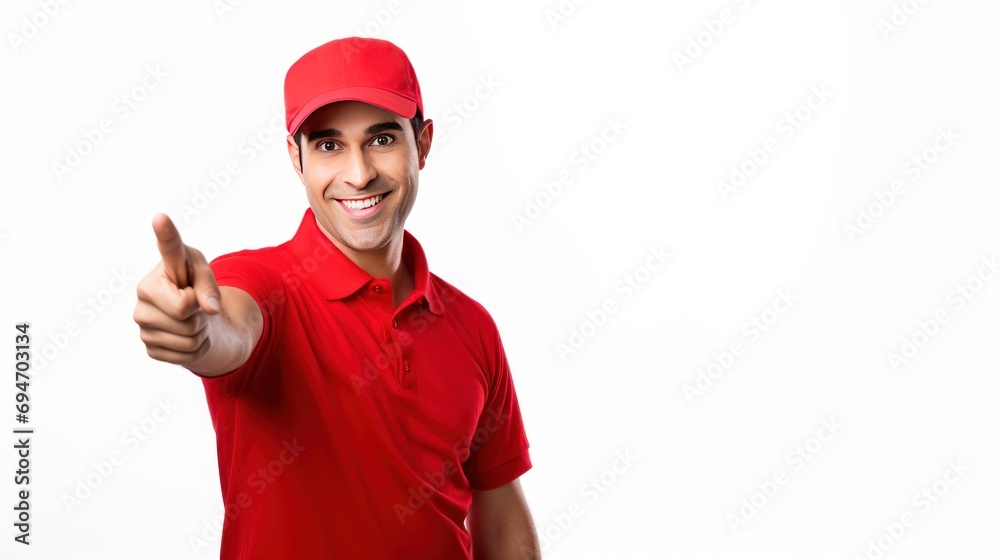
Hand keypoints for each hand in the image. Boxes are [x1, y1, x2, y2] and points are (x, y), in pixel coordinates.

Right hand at [133, 213, 221, 364]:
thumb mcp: (206, 278)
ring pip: (189, 336)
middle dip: (200, 312)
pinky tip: (186, 337)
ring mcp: (143, 324)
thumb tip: (210, 309)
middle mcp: (143, 296)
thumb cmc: (195, 288)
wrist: (191, 319)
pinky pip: (188, 354)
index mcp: (159, 271)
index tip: (161, 217)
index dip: (165, 234)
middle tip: (194, 305)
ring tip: (191, 320)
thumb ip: (210, 287)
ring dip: (201, 331)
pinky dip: (197, 348)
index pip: (167, 252)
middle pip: (184, 311)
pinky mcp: (150, 348)